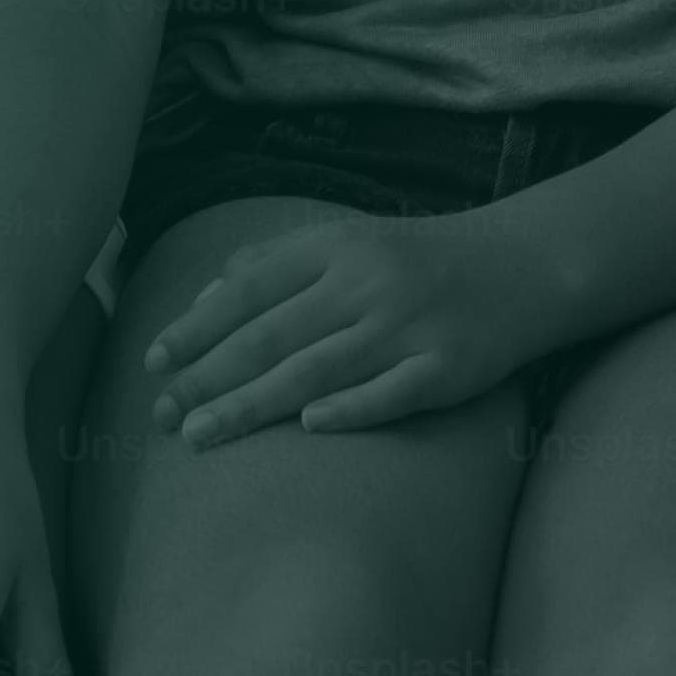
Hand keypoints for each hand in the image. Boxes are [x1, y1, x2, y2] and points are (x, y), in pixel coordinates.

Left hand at [144, 209, 563, 443]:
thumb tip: (204, 295)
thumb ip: (276, 263)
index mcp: (336, 247)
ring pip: (316, 369)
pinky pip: (393, 391)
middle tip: (160, 415)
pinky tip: (309, 428)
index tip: (153, 362)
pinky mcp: (448, 366)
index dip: (198, 325)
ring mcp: (408, 325)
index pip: (250, 288)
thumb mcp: (347, 241)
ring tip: (200, 434)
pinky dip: (351, 407)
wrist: (521, 266)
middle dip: (208, 376)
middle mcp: (366, 282)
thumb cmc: (417, 261)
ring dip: (252, 404)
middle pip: (272, 334)